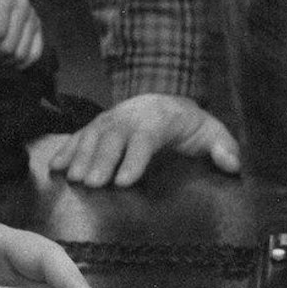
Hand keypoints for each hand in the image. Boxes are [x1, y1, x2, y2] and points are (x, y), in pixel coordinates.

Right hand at [45, 94, 240, 187]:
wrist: (164, 103)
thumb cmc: (188, 126)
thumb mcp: (211, 132)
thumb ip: (223, 147)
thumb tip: (231, 163)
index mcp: (159, 118)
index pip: (146, 136)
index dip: (134, 158)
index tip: (124, 181)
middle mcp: (130, 116)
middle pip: (113, 136)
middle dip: (101, 160)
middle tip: (92, 184)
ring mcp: (109, 120)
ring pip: (91, 135)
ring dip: (80, 157)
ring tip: (74, 180)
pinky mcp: (95, 127)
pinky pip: (77, 137)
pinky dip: (64, 151)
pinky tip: (54, 168)